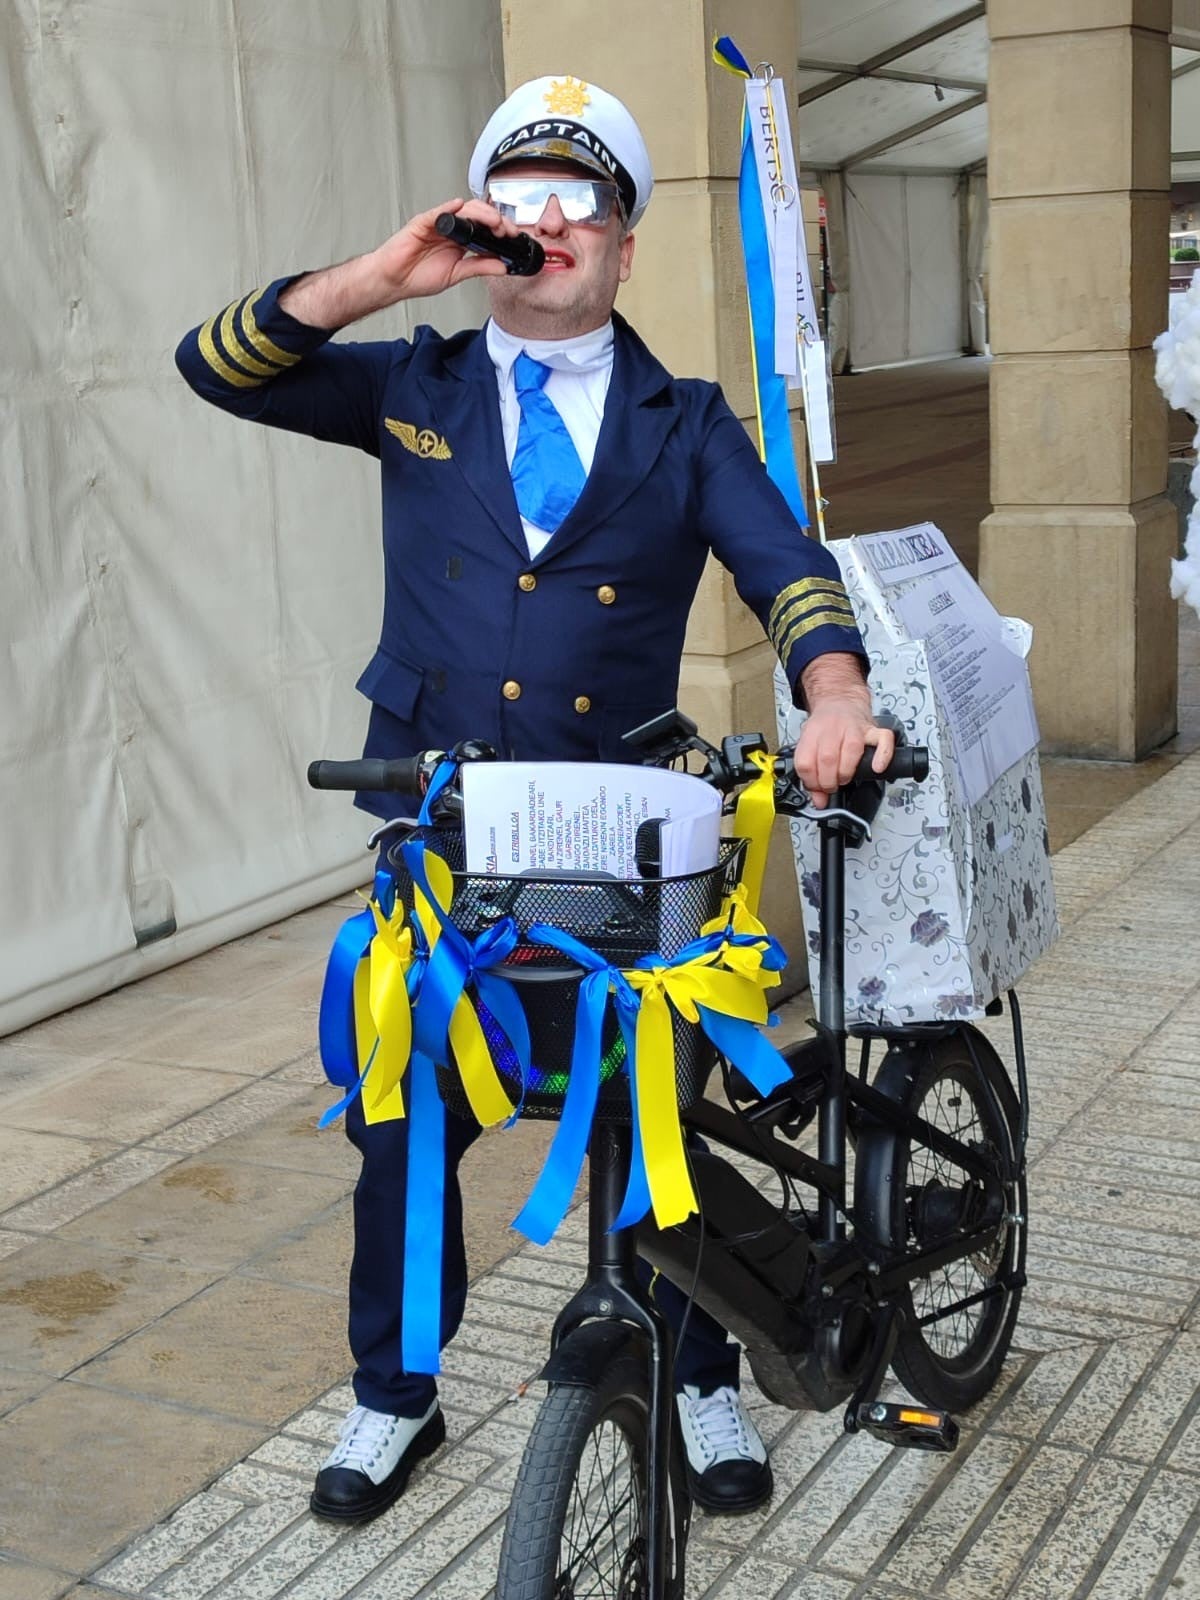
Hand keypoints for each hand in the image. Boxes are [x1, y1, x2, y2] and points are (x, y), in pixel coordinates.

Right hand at [279, 199, 521, 329]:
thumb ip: (479, 267)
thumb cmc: (418, 276)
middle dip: (496, 220)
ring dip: (481, 214)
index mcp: (461, 240)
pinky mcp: (423, 222)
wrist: (394, 280)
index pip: (485, 229)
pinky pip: (439, 212)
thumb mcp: (456, 275)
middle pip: (478, 215)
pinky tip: (461, 208)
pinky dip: (451, 209)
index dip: (501, 230)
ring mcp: (438, 224)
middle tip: (507, 230)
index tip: (514, 238)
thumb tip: (502, 266)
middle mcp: (452, 229)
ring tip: (493, 223)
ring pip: (464, 210)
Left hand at [792, 655, 895, 807]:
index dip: (811, 782)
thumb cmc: (825, 726)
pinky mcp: (873, 729)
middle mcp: (832, 729)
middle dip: (828, 781)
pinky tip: (876, 767)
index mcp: (812, 734)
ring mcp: (854, 728)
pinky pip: (883, 740)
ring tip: (844, 778)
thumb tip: (818, 801)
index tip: (816, 788)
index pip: (805, 762)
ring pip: (851, 751)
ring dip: (847, 773)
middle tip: (831, 786)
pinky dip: (882, 756)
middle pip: (827, 759)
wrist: (840, 699)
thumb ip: (812, 774)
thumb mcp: (810, 745)